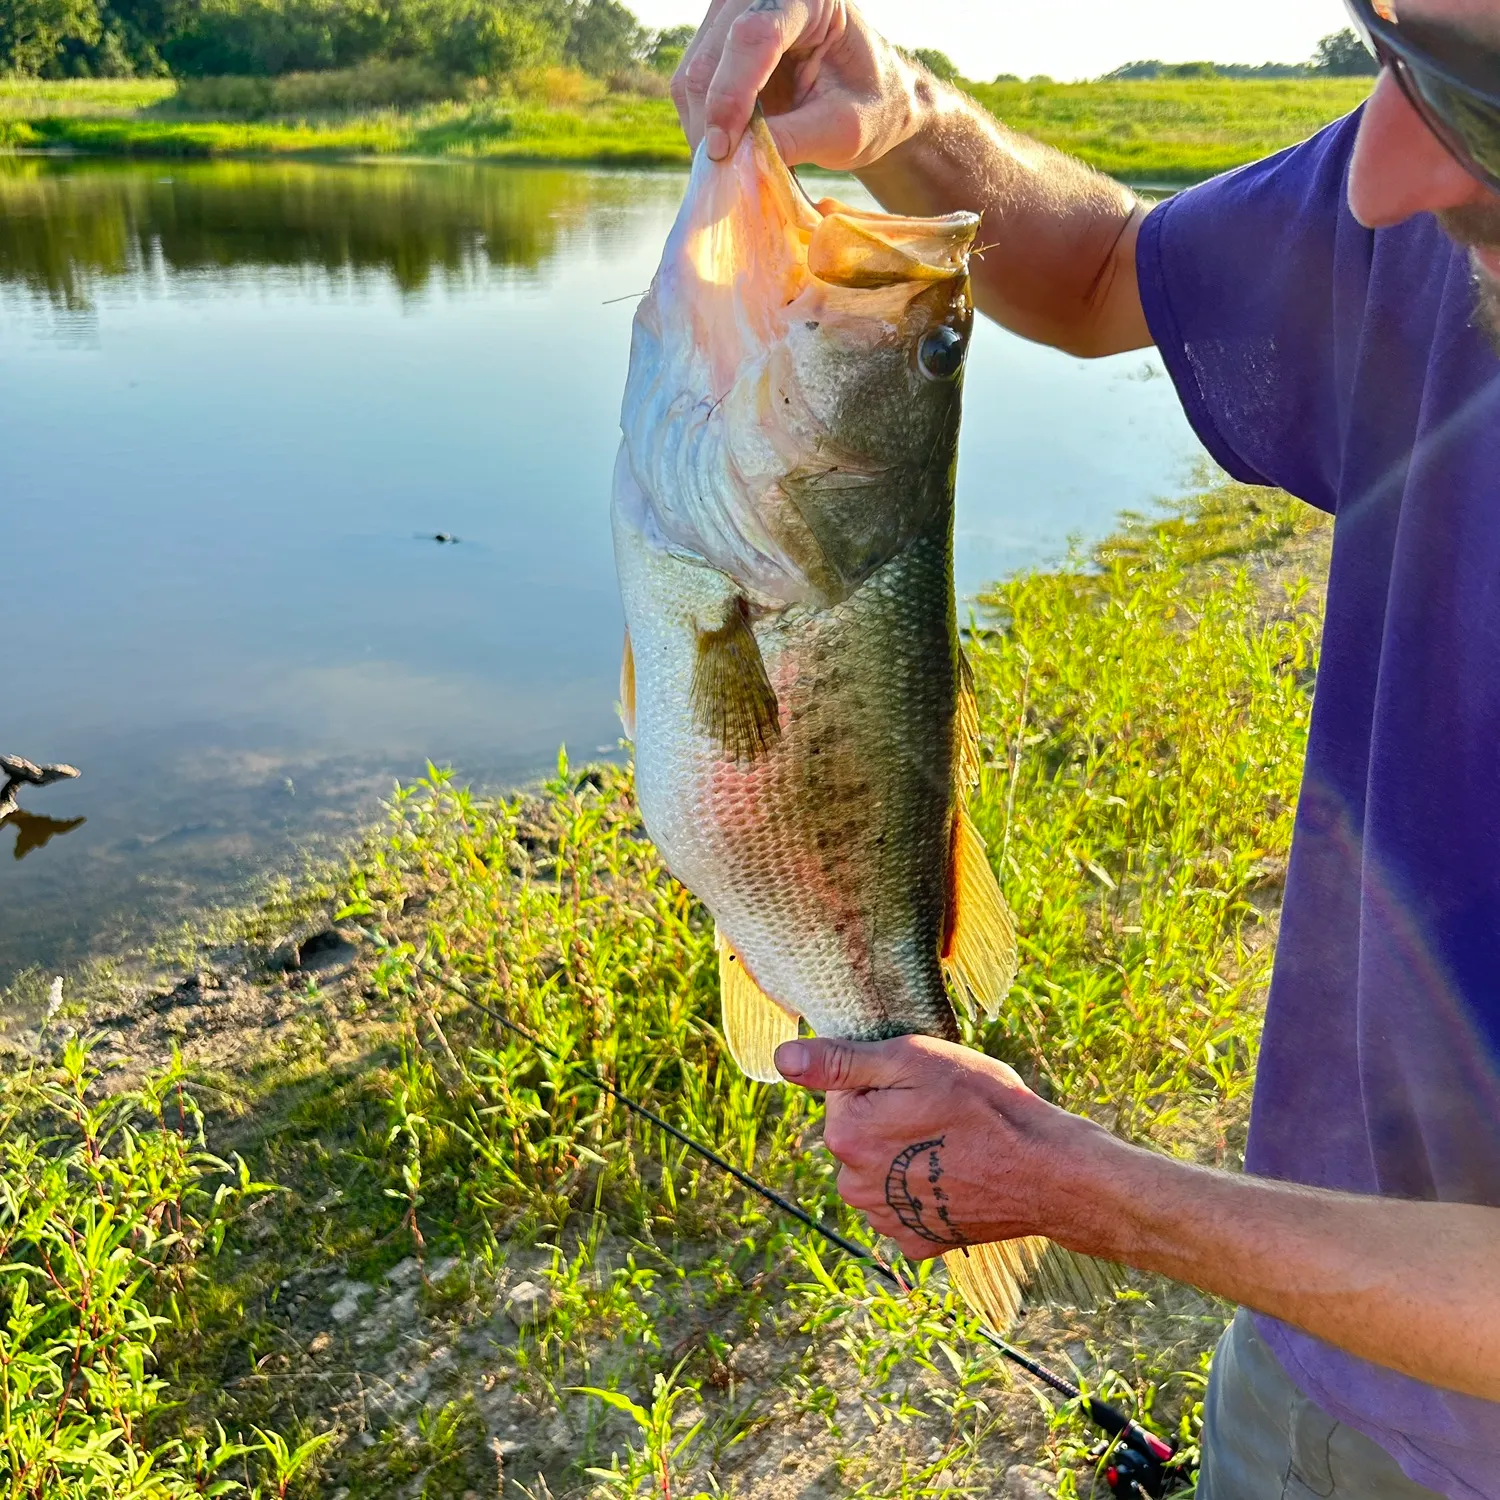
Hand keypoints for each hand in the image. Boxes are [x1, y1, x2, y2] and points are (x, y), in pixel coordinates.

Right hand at [671, 0, 927, 168]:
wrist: (871, 94)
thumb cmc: (870, 105)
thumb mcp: (846, 129)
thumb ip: (797, 139)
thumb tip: (739, 160)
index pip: (755, 36)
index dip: (732, 94)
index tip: (723, 150)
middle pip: (713, 56)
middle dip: (712, 121)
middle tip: (725, 173)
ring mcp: (734, 14)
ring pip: (692, 75)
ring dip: (704, 128)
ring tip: (734, 164)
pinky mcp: (717, 42)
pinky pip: (691, 88)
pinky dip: (704, 125)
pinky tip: (731, 147)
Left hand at [775, 1034, 1115, 1260]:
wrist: (1047, 1173)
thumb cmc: (984, 1106)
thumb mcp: (912, 1061)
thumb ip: (840, 1062)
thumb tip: (782, 1058)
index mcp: (846, 1136)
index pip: (843, 1091)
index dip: (883, 1079)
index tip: (921, 1085)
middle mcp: (854, 1186)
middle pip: (858, 1132)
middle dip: (890, 1117)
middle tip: (941, 1112)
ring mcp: (886, 1220)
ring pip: (879, 1168)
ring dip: (906, 1153)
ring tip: (954, 1143)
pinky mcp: (917, 1242)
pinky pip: (905, 1203)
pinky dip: (925, 1189)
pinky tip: (958, 1177)